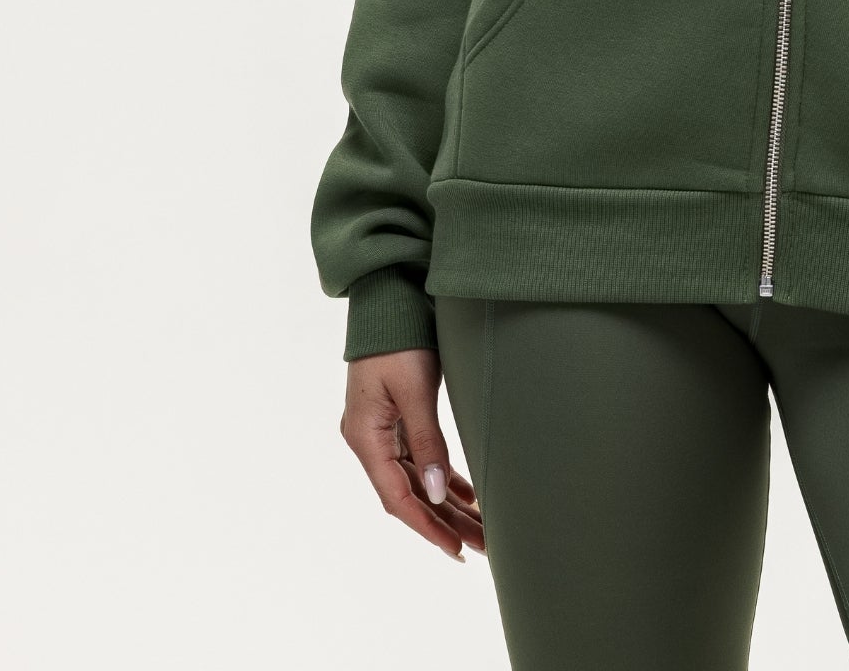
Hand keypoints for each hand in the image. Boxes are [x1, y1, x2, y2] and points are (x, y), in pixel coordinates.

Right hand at [340, 347, 485, 561]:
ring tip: (481, 528)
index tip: (454, 549)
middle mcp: (370, 439)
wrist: (389, 299)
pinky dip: (443, 477)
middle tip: (482, 545)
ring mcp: (382, 430)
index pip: (397, 497)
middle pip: (410, 493)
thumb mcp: (415, 389)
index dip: (427, 526)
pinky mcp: (396, 418)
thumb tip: (438, 494)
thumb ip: (427, 441)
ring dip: (448, 503)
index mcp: (365, 437)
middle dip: (446, 521)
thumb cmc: (399, 338)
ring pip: (417, 479)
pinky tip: (467, 495)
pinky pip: (419, 459)